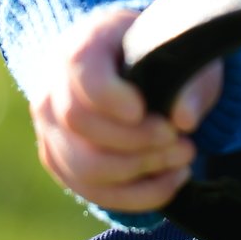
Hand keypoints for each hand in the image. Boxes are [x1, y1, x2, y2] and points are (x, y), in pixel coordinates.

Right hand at [29, 7, 222, 213]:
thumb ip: (190, 80)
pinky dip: (136, 195)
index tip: (144, 110)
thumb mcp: (183, 54)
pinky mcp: (60, 161)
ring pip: (82, 166)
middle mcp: (54, 85)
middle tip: (182, 141)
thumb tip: (184, 119)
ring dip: (140, 172)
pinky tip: (172, 180)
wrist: (132, 67)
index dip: (111, 97)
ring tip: (183, 160)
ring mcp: (51, 128)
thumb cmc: (160, 54)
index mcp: (84, 44)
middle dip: (136, 141)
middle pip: (78, 123)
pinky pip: (90, 191)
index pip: (82, 73)